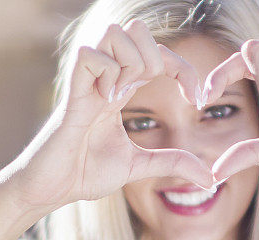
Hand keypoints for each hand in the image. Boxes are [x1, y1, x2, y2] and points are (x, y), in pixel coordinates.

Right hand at [0, 19, 213, 210]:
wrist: (48, 190)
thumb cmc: (83, 173)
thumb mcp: (138, 167)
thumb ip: (171, 163)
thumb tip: (209, 178)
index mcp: (120, 90)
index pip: (158, 56)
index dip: (183, 69)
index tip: (196, 99)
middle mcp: (105, 79)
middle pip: (134, 30)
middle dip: (156, 56)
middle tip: (153, 92)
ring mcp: (87, 83)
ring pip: (114, 34)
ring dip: (130, 62)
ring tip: (123, 97)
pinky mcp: (71, 95)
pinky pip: (89, 56)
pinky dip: (106, 73)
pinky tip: (105, 101)